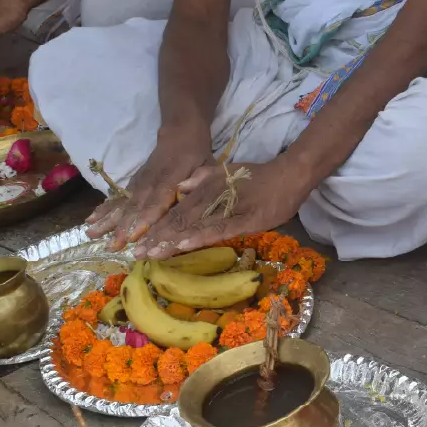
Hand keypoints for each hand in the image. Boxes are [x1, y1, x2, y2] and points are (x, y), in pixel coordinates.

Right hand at [86, 127, 213, 251]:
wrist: (180, 132)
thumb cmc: (197, 155)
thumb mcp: (206, 167)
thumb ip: (198, 182)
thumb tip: (186, 196)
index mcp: (171, 178)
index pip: (157, 200)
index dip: (145, 217)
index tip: (134, 235)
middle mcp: (150, 181)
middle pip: (135, 205)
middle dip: (122, 227)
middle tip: (112, 246)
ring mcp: (139, 181)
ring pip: (122, 202)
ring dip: (107, 219)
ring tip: (91, 234)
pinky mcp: (133, 182)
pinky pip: (118, 197)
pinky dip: (104, 208)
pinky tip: (91, 220)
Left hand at [135, 159, 313, 259]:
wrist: (289, 175)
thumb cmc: (258, 176)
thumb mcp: (227, 172)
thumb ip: (203, 178)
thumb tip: (180, 186)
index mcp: (206, 188)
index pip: (176, 210)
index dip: (157, 226)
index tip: (139, 240)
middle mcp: (212, 198)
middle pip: (180, 220)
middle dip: (158, 238)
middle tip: (137, 254)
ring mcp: (228, 208)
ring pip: (195, 225)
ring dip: (172, 240)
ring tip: (152, 254)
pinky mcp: (245, 219)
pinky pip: (219, 229)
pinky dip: (200, 236)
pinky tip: (184, 245)